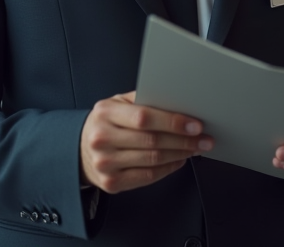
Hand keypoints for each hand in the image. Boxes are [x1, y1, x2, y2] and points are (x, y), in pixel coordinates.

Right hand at [80, 91, 213, 193]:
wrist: (80, 150)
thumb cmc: (105, 123)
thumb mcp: (117, 103)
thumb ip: (142, 100)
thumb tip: (178, 101)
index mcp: (105, 113)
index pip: (144, 117)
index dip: (173, 122)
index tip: (195, 124)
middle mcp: (102, 138)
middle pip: (152, 141)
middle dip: (184, 140)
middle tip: (204, 138)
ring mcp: (105, 163)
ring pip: (153, 160)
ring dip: (181, 154)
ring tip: (195, 148)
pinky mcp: (111, 182)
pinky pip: (148, 176)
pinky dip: (169, 168)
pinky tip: (179, 160)